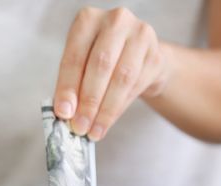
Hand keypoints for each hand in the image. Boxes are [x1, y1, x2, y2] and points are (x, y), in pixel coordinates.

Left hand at [53, 7, 170, 140]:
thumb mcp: (80, 67)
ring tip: (94, 131)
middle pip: (100, 65)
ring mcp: (140, 34)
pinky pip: (136, 86)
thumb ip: (71, 86)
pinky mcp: (156, 54)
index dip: (68, 88)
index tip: (63, 113)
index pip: (75, 57)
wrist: (137, 57)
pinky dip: (119, 108)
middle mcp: (116, 21)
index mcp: (88, 20)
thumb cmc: (100, 61)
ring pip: (122, 78)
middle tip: (80, 127)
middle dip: (88, 102)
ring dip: (106, 110)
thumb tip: (65, 113)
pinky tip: (108, 122)